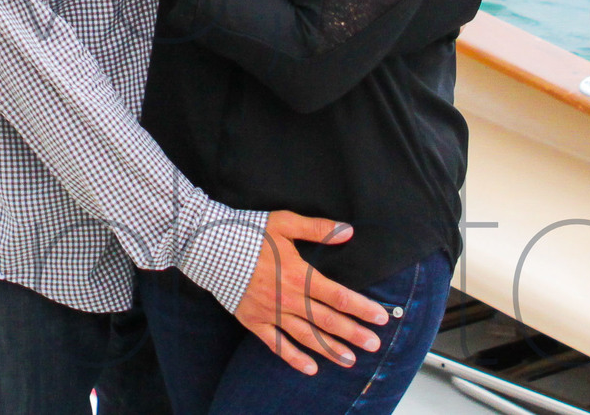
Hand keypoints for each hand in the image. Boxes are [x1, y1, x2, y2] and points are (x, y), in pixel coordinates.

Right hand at [233, 211, 388, 374]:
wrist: (209, 246)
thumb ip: (318, 229)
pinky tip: (311, 368)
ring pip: (306, 336)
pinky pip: (276, 345)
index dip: (361, 308)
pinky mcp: (253, 321)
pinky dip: (294, 358)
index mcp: (299, 275)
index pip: (338, 296)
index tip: (381, 318)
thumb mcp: (284, 222)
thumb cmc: (248, 232)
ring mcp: (270, 313)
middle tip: (374, 344)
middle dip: (353, 333)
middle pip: (327, 321)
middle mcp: (288, 299)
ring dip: (330, 349)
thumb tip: (348, 232)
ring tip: (350, 360)